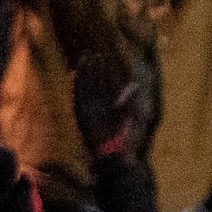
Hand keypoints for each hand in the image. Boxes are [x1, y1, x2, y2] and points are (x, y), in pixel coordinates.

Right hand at [70, 49, 160, 166]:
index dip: (108, 72)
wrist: (119, 158)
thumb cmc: (129, 142)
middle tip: (94, 52)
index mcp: (113, 110)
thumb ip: (134, 101)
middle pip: (96, 84)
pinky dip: (75, 85)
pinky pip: (77, 97)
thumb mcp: (137, 118)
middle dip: (95, 69)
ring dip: (84, 72)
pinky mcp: (81, 116)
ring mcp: (90, 112)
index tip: (107, 58)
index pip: (109, 86)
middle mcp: (100, 109)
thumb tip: (134, 84)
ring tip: (84, 57)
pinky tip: (75, 72)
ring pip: (86, 87)